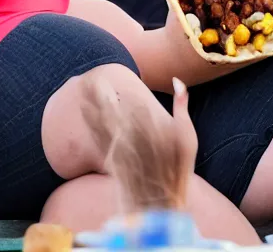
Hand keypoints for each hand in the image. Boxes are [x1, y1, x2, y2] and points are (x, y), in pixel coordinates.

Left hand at [81, 76, 197, 211]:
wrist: (159, 201)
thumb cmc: (177, 168)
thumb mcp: (188, 137)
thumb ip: (182, 106)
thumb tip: (177, 80)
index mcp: (155, 129)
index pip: (135, 100)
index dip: (122, 86)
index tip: (113, 72)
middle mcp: (136, 137)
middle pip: (115, 107)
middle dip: (102, 91)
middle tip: (92, 74)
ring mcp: (122, 148)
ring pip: (103, 119)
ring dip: (92, 101)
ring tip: (84, 85)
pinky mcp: (111, 158)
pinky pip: (98, 134)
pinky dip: (90, 119)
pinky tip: (84, 108)